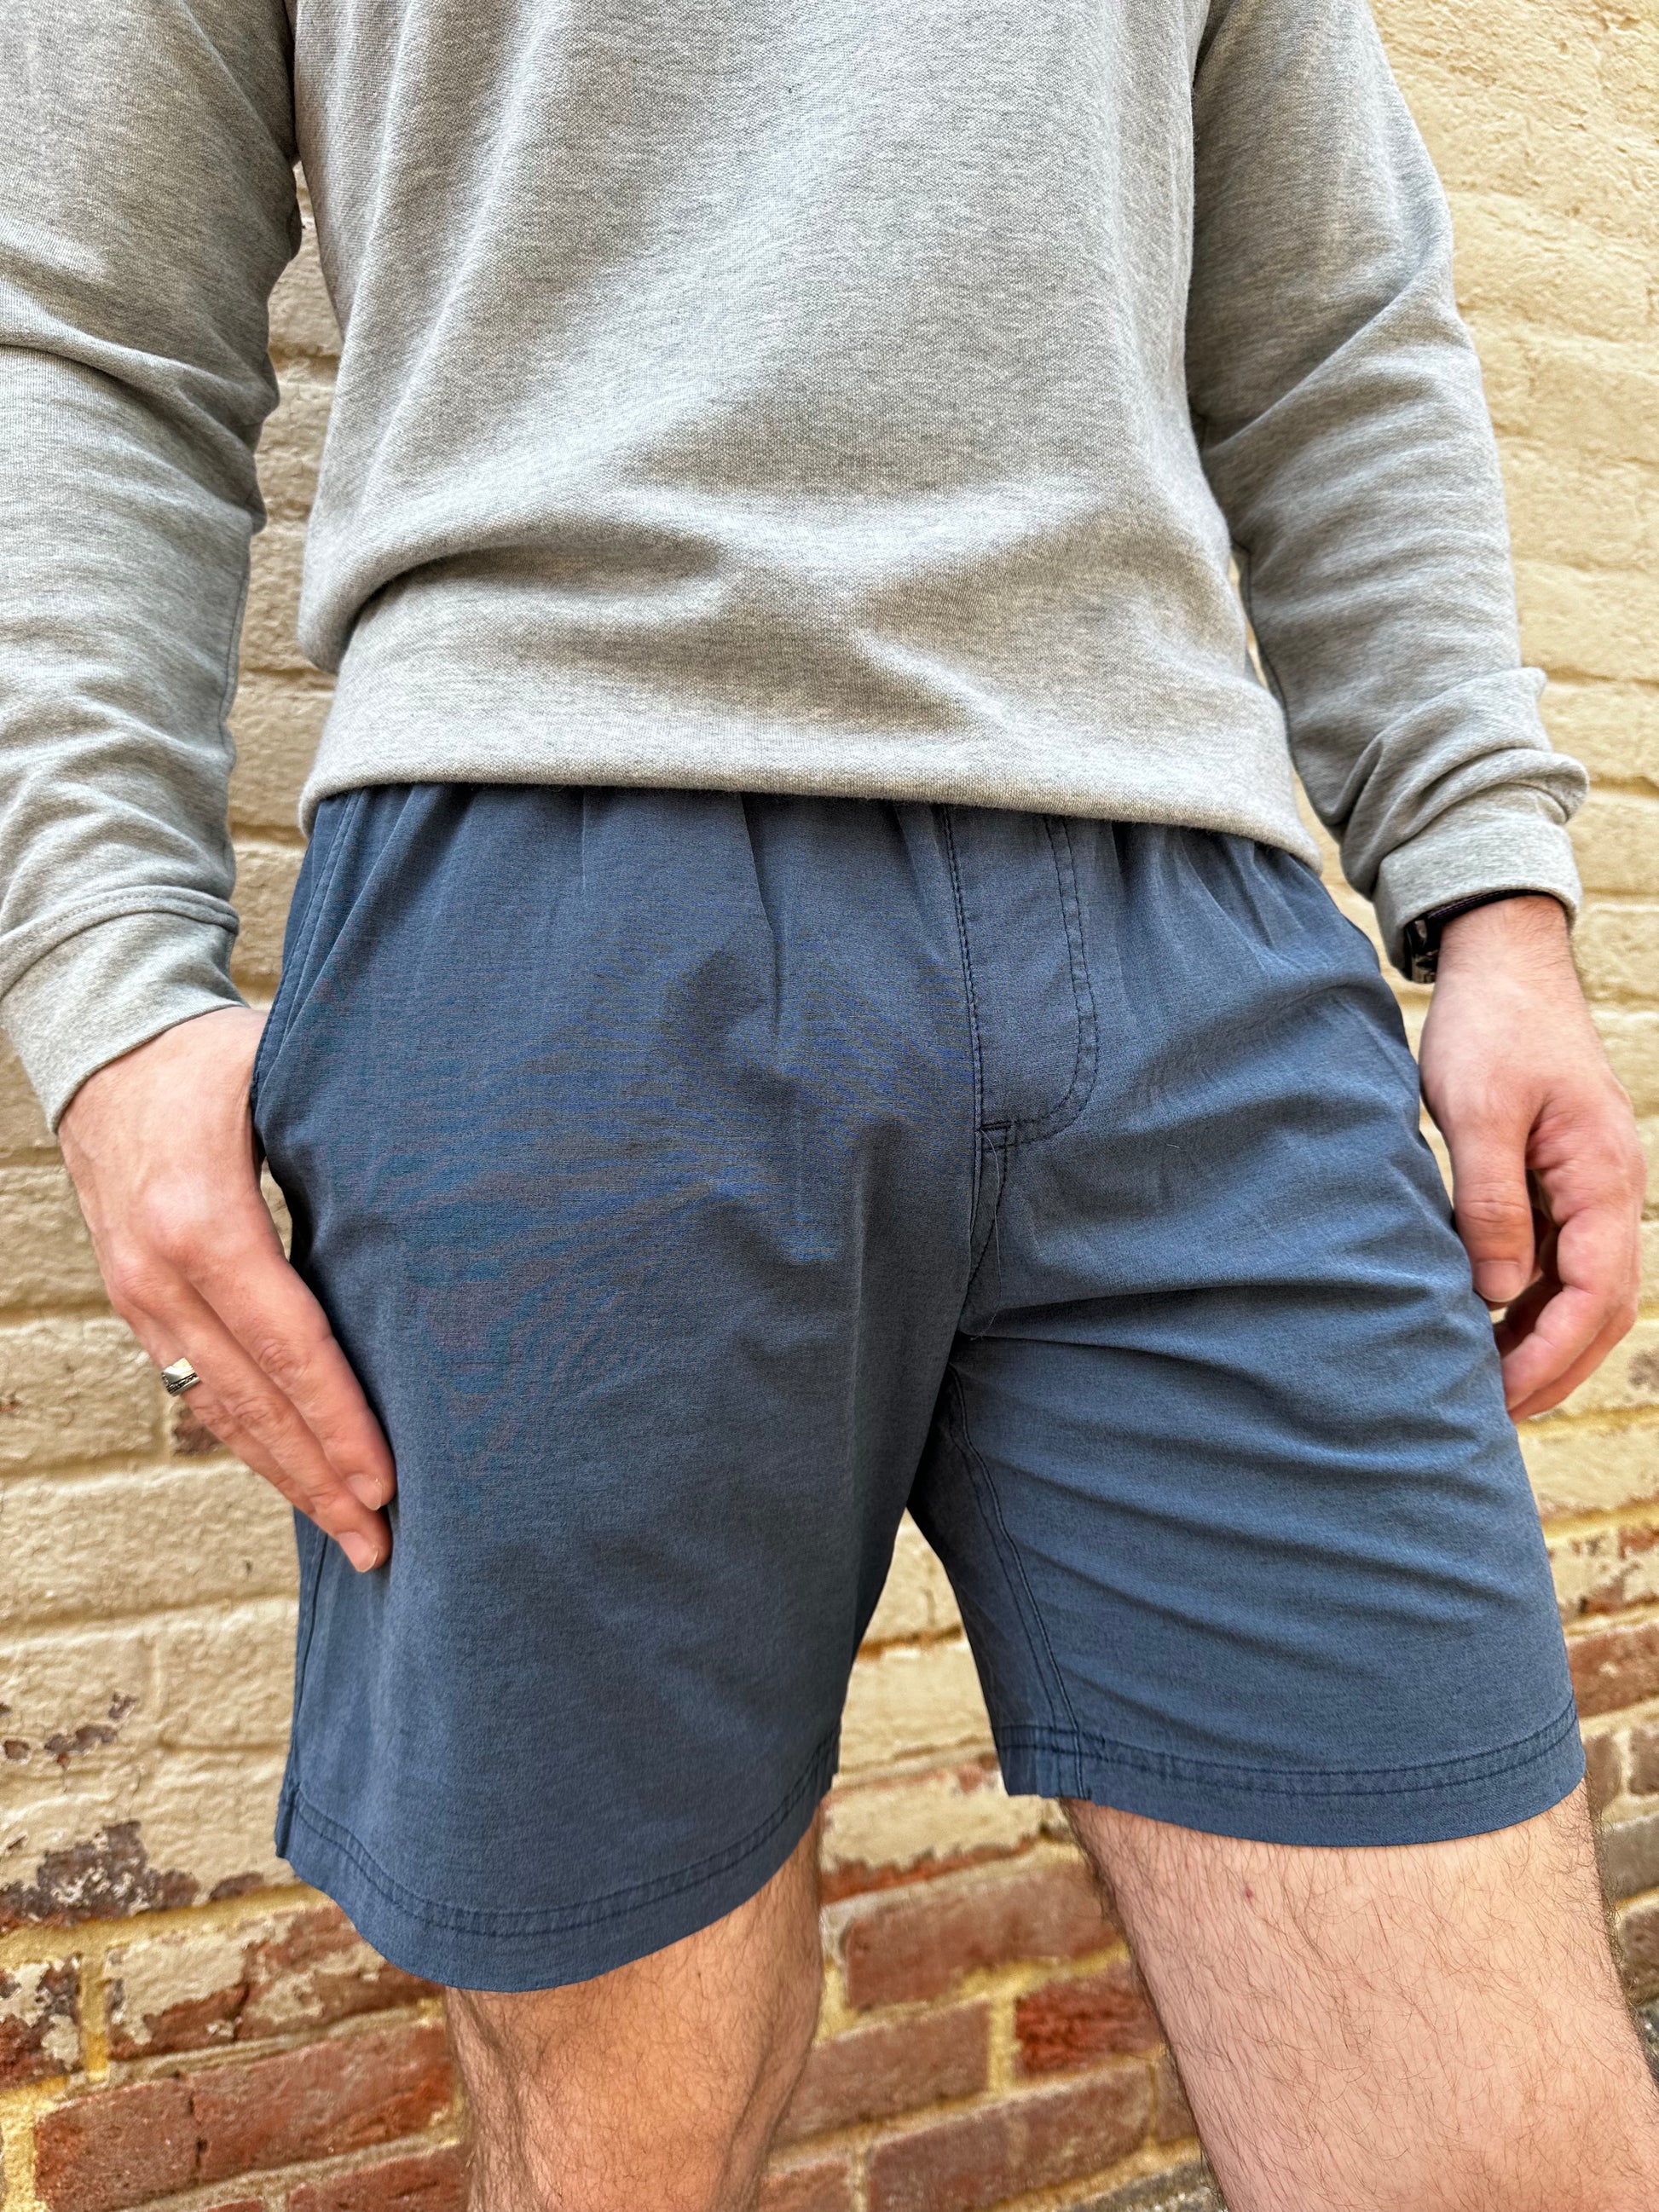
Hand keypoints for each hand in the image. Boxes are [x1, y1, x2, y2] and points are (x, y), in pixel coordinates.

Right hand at [58, 1007, 394, 1568]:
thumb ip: (350, 1133)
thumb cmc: (215, 1057)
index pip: (288, 1344)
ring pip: (218, 1410)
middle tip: (383, 1545)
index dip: (340, 1420)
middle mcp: (160, 1275)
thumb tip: (453, 1176)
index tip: (389, 1482)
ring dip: (285, 1477)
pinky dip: (250, 1439)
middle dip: (321, 1480)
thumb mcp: (283, 1076)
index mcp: (204, 1223)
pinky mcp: (136, 1305)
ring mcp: (139, 1298)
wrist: (103, 1046)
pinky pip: (196, 1388)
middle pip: (253, 1401)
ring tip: (350, 1534)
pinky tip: (296, 1475)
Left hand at [1418, 895, 1644, 1419]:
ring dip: (1541, 1342)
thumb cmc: (1491, 1027)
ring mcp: (1589, 1188)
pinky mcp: (1560, 1180)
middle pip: (1598, 1308)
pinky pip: (1557, 1260)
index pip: (1593, 1294)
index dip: (1549, 1355)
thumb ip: (1490, 1203)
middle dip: (1553, 1368)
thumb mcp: (1477, 1112)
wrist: (1502, 962)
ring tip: (1485, 1389)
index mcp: (1603, 1177)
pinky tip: (1483, 1328)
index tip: (1498, 1397)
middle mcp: (1610, 1190)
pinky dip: (1528, 1303)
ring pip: (1579, 1290)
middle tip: (1492, 1417)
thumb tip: (1493, 1292)